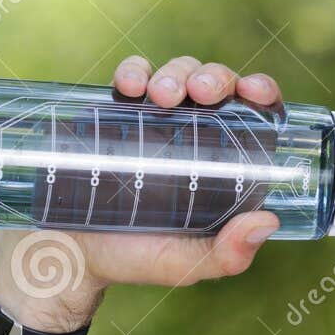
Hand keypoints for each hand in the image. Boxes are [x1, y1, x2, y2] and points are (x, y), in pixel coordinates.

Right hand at [0, 55, 284, 330]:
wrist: (67, 250)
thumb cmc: (135, 259)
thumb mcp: (187, 264)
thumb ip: (228, 255)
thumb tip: (267, 221)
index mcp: (224, 165)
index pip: (255, 116)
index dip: (261, 93)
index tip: (251, 91)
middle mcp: (196, 135)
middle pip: (218, 86)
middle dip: (214, 77)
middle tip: (199, 93)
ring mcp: (156, 120)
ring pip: (179, 73)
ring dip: (176, 72)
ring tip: (160, 95)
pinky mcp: (118, 111)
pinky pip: (133, 75)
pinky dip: (135, 69)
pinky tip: (130, 84)